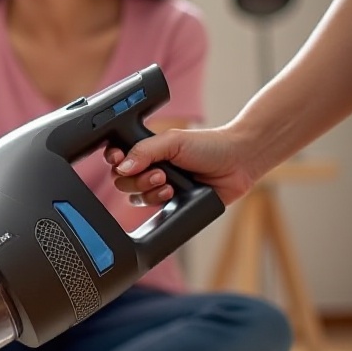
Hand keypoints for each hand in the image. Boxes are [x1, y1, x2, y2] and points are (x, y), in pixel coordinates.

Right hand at [105, 126, 257, 206]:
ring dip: (148, 191)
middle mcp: (148, 167)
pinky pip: (149, 208)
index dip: (114, 159)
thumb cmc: (209, 146)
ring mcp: (157, 186)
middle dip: (137, 179)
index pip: (116, 156)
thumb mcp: (172, 141)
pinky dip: (158, 200)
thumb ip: (143, 151)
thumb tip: (121, 166)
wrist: (238, 163)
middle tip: (158, 173)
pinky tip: (173, 194)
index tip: (118, 159)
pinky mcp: (168, 203)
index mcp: (145, 149)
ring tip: (169, 183)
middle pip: (121, 180)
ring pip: (133, 196)